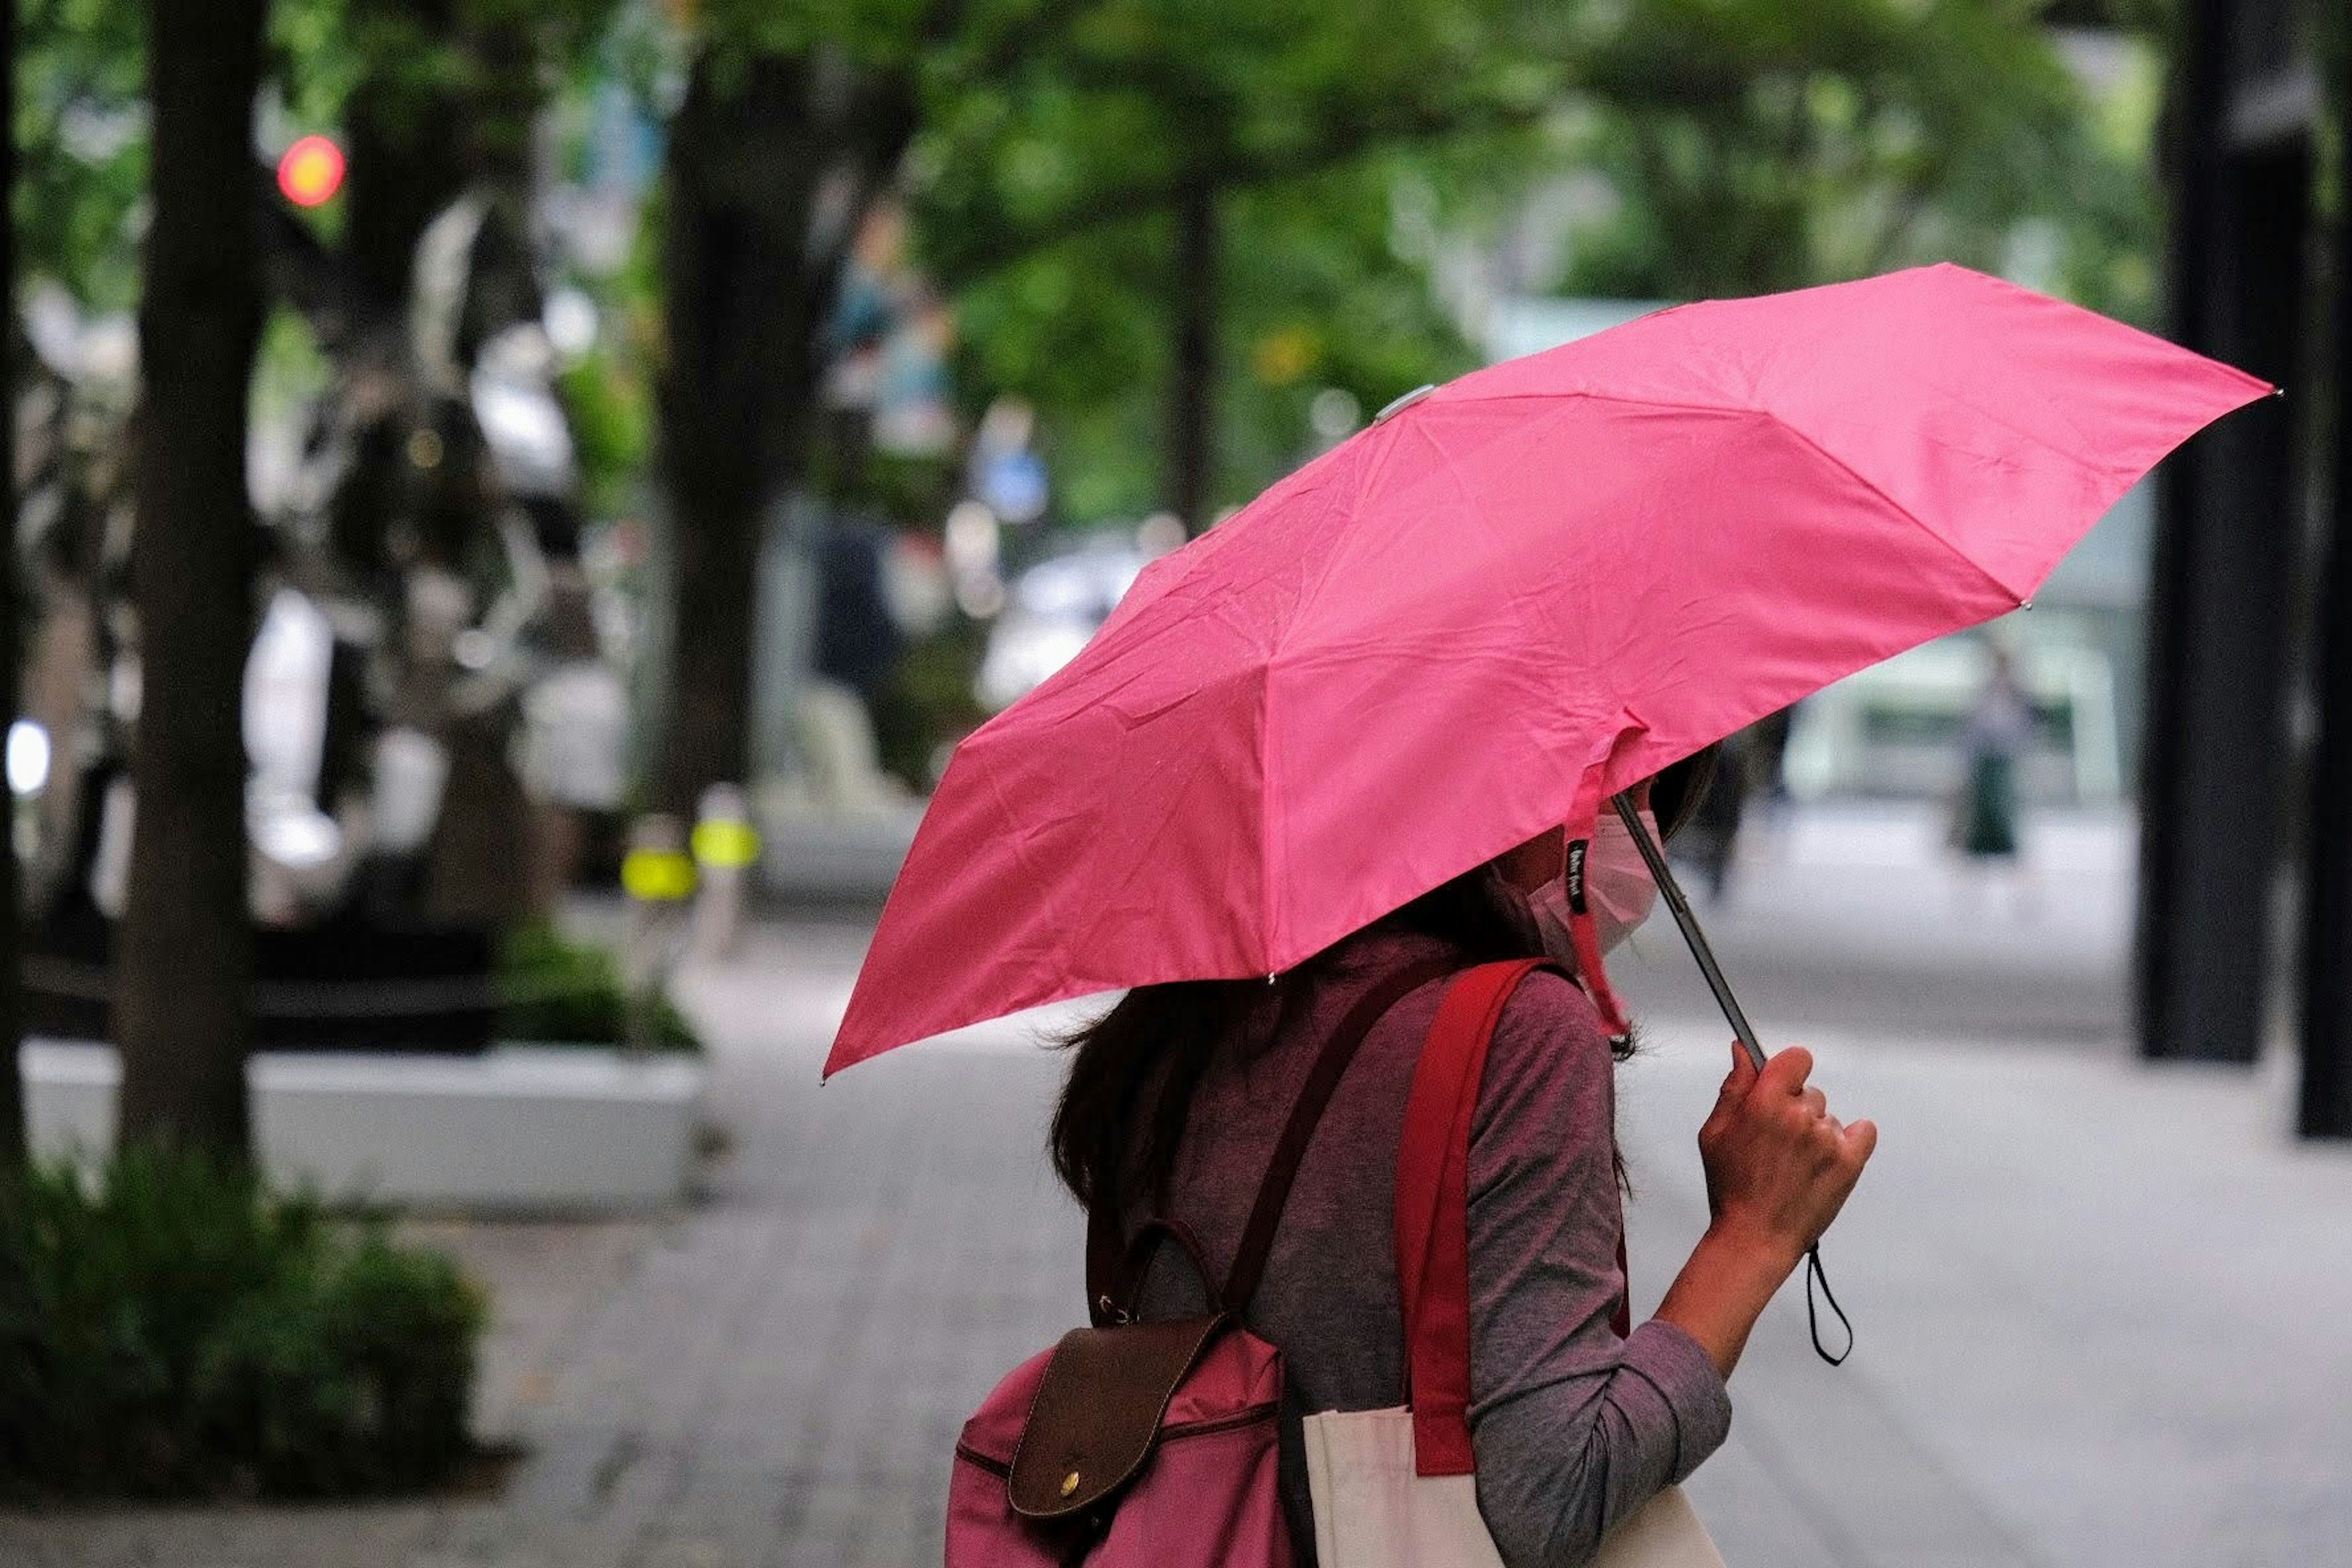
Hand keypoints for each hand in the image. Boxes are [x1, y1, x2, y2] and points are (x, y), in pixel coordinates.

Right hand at [1697, 1042, 1875, 1263]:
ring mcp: (1828, 1140)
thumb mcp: (1714, 1133)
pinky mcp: (1850, 1162)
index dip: (1787, 1070)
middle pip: (1809, 1091)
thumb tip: (1742, 1051)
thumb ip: (1733, 1087)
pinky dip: (1852, 1139)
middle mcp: (1800, 1117)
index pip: (1797, 1058)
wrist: (1755, 1238)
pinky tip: (1828, 1156)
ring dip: (1815, 1131)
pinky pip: (1863, 1131)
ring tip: (1794, 1164)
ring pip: (1828, 1117)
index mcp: (1765, 1103)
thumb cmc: (1731, 1189)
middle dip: (1794, 1109)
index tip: (1780, 1085)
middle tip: (1776, 1141)